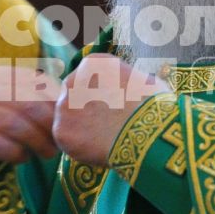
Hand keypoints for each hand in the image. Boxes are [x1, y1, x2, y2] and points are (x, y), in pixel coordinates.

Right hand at [0, 62, 61, 185]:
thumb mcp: (12, 109)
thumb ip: (36, 102)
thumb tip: (74, 102)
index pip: (35, 85)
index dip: (55, 105)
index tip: (67, 124)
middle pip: (27, 105)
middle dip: (48, 127)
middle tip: (59, 144)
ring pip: (13, 124)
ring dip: (36, 142)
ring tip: (47, 154)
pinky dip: (15, 153)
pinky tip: (22, 159)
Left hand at [51, 53, 170, 166]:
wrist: (148, 130)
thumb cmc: (153, 105)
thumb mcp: (140, 80)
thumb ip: (122, 82)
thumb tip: (126, 91)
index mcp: (92, 64)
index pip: (86, 78)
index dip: (97, 95)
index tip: (109, 107)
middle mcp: (72, 80)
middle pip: (72, 96)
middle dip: (83, 110)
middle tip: (102, 126)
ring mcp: (64, 106)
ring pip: (66, 118)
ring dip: (80, 128)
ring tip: (103, 139)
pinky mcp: (61, 131)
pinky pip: (66, 140)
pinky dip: (79, 146)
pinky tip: (98, 149)